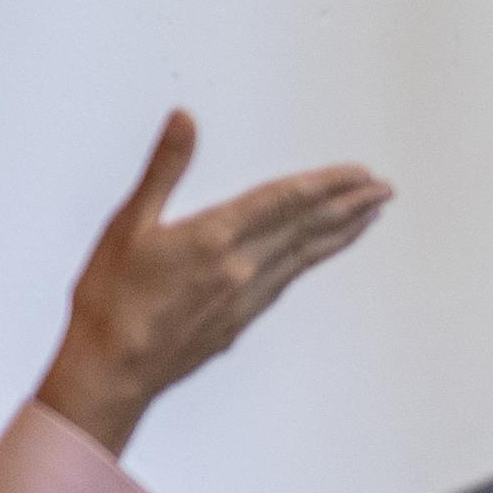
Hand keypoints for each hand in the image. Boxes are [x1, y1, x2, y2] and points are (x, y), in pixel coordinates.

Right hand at [35, 114, 390, 457]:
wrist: (108, 374)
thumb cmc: (109, 300)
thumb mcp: (128, 224)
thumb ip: (165, 168)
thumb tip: (184, 118)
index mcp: (216, 237)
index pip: (287, 200)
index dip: (329, 183)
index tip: (362, 173)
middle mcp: (242, 267)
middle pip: (309, 227)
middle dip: (350, 205)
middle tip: (384, 189)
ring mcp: (245, 298)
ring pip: (305, 256)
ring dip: (341, 232)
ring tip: (370, 215)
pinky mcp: (239, 322)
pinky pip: (288, 281)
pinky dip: (312, 260)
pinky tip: (317, 254)